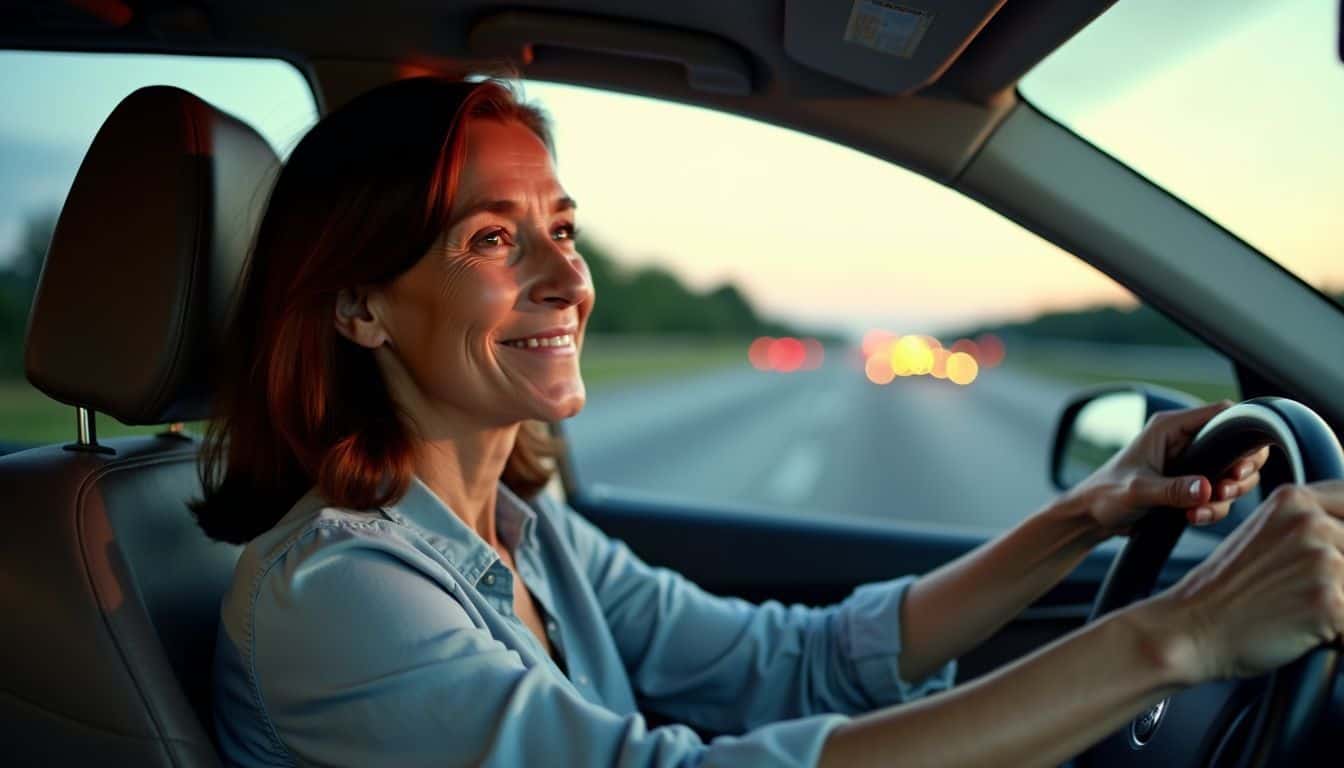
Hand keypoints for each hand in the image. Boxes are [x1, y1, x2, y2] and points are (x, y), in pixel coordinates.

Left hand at [1071, 401, 1269, 536]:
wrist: (1093, 516)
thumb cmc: (1105, 494)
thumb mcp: (1138, 491)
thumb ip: (1173, 490)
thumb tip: (1207, 488)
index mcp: (1170, 428)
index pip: (1222, 413)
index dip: (1241, 433)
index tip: (1240, 465)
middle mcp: (1185, 442)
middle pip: (1238, 448)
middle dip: (1240, 473)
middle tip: (1225, 491)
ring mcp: (1191, 465)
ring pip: (1233, 476)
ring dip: (1226, 496)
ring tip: (1200, 511)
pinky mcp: (1192, 486)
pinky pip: (1218, 495)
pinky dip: (1213, 508)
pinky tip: (1193, 517)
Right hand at [1149, 481, 1343, 681]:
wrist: (1189, 628)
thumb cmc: (1226, 593)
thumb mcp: (1264, 537)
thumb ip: (1311, 527)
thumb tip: (1343, 543)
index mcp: (1295, 500)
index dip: (1341, 543)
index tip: (1323, 562)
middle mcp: (1312, 522)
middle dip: (1340, 583)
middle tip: (1296, 596)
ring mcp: (1322, 559)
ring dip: (1338, 610)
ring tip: (1299, 615)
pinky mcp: (1331, 601)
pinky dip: (1338, 638)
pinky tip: (1302, 632)